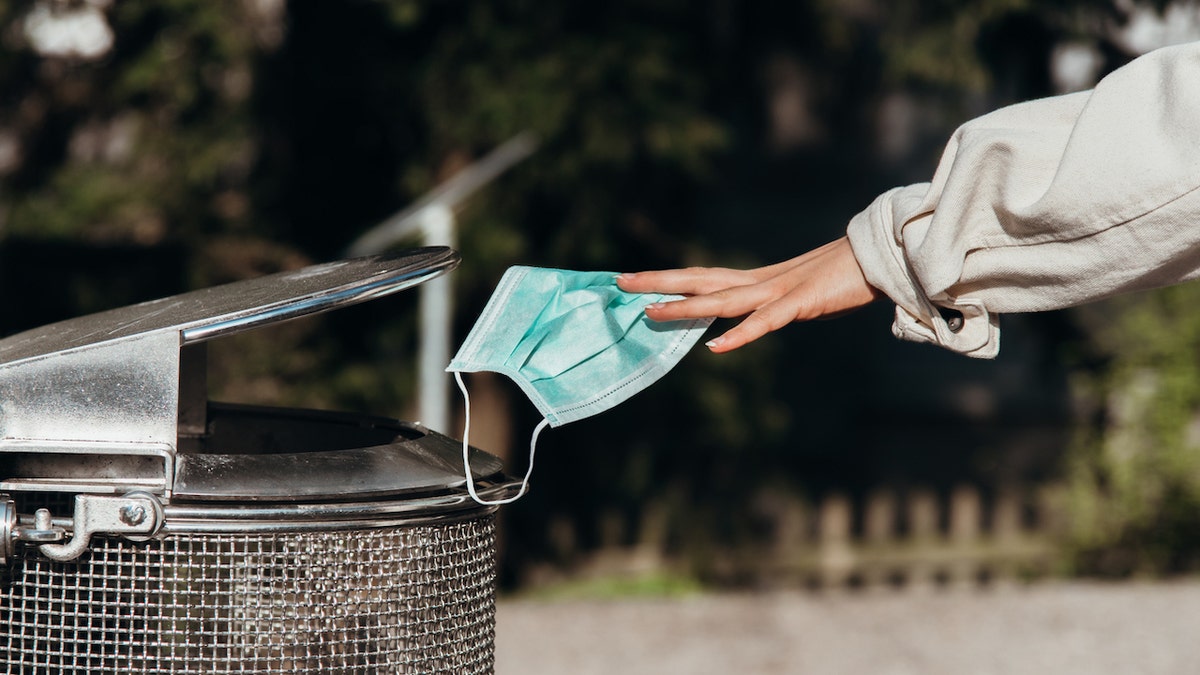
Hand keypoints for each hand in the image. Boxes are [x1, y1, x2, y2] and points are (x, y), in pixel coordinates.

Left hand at [616, 236, 880, 352]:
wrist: (885, 256)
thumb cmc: (846, 277)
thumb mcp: (801, 294)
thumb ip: (775, 305)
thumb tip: (755, 316)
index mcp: (758, 280)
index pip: (703, 277)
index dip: (669, 278)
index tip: (635, 279)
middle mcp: (761, 282)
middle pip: (700, 280)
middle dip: (659, 281)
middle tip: (619, 280)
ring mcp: (780, 291)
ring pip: (722, 300)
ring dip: (685, 308)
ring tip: (649, 312)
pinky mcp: (802, 304)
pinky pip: (765, 323)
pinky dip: (740, 335)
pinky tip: (716, 347)